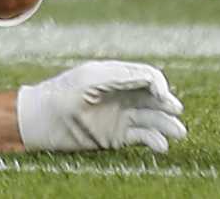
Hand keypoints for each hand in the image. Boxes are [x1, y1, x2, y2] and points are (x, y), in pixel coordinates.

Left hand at [17, 61, 187, 152]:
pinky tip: (160, 145)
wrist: (41, 120)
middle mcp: (121, 95)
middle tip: (175, 110)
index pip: (145, 76)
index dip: (157, 83)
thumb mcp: (91, 79)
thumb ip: (121, 77)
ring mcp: (121, 116)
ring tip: (178, 132)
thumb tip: (152, 79)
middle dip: (166, 104)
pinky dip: (155, 140)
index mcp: (114, 75)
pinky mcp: (117, 136)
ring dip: (166, 124)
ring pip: (151, 118)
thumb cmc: (63, 93)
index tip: (161, 94)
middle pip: (153, 98)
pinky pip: (142, 137)